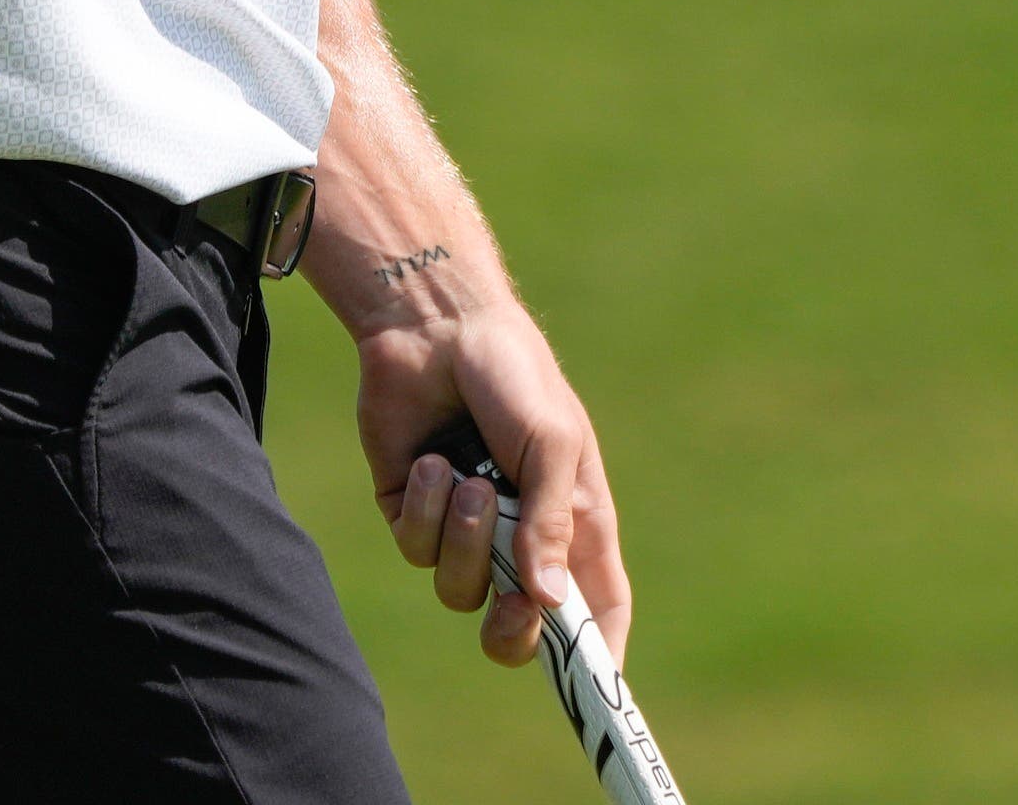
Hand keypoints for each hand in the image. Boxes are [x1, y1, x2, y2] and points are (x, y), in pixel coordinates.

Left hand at [360, 298, 629, 668]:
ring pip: (461, 594)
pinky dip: (426, 510)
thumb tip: (549, 603)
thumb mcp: (552, 442)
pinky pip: (417, 551)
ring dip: (464, 543)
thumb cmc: (514, 375)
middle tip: (510, 604)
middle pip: (522, 630)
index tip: (599, 692)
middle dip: (513, 629)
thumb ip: (552, 521)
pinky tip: (433, 460)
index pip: (599, 606)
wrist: (433, 325)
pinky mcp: (415, 516)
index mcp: (575, 521)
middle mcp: (522, 536)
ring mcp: (466, 531)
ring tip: (469, 479)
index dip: (602, 654)